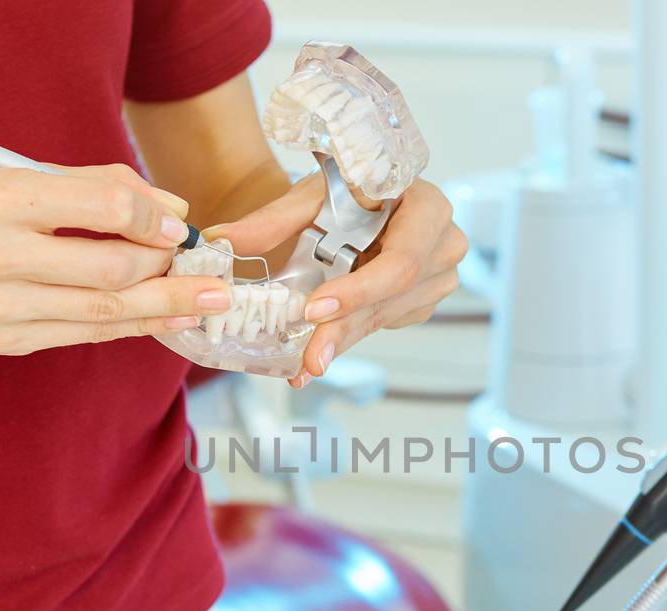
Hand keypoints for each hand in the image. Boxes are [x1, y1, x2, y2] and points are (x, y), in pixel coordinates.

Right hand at [0, 163, 231, 354]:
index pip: (99, 208)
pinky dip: (132, 327)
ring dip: (166, 306)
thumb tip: (166, 206)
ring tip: (210, 301)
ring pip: (105, 311)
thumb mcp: (3, 174)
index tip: (178, 222)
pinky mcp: (3, 341)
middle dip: (168, 268)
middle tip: (203, 265)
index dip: (151, 217)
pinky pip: (84, 333)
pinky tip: (167, 319)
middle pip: (110, 269)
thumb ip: (86, 185)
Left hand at [208, 174, 466, 386]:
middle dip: (345, 328)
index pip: (401, 260)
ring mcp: (438, 278)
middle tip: (309, 360)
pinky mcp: (421, 301)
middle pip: (394, 297)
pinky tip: (318, 354)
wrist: (364, 200)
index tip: (315, 308)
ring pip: (387, 317)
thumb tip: (221, 240)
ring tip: (305, 365)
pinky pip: (383, 324)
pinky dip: (348, 337)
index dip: (360, 289)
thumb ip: (271, 220)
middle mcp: (444, 245)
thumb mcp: (312, 196)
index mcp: (427, 207)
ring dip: (343, 340)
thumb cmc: (345, 189)